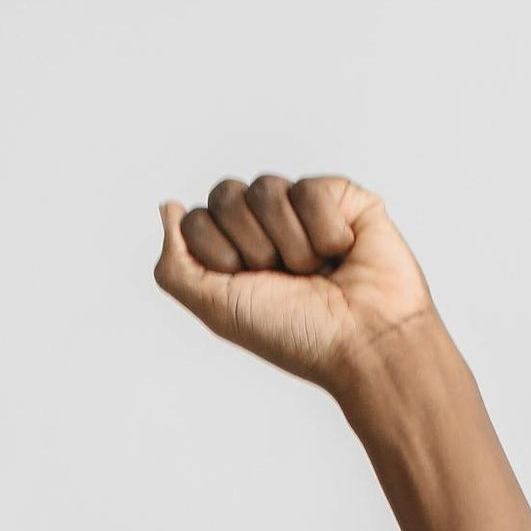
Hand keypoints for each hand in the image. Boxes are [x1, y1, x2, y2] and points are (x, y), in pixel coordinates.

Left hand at [153, 172, 441, 399]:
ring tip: (317, 270)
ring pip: (265, 188)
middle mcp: (265, 228)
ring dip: (289, 244)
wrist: (363, 342)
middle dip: (251, 247)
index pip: (196, 221)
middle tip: (285, 279)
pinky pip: (309, 189)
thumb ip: (175, 266)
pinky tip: (344, 253)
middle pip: (225, 195)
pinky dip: (325, 231)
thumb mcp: (217, 309)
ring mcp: (302, 209)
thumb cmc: (297, 335)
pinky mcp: (342, 196)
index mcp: (233, 253)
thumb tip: (167, 206)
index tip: (251, 288)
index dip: (220, 257)